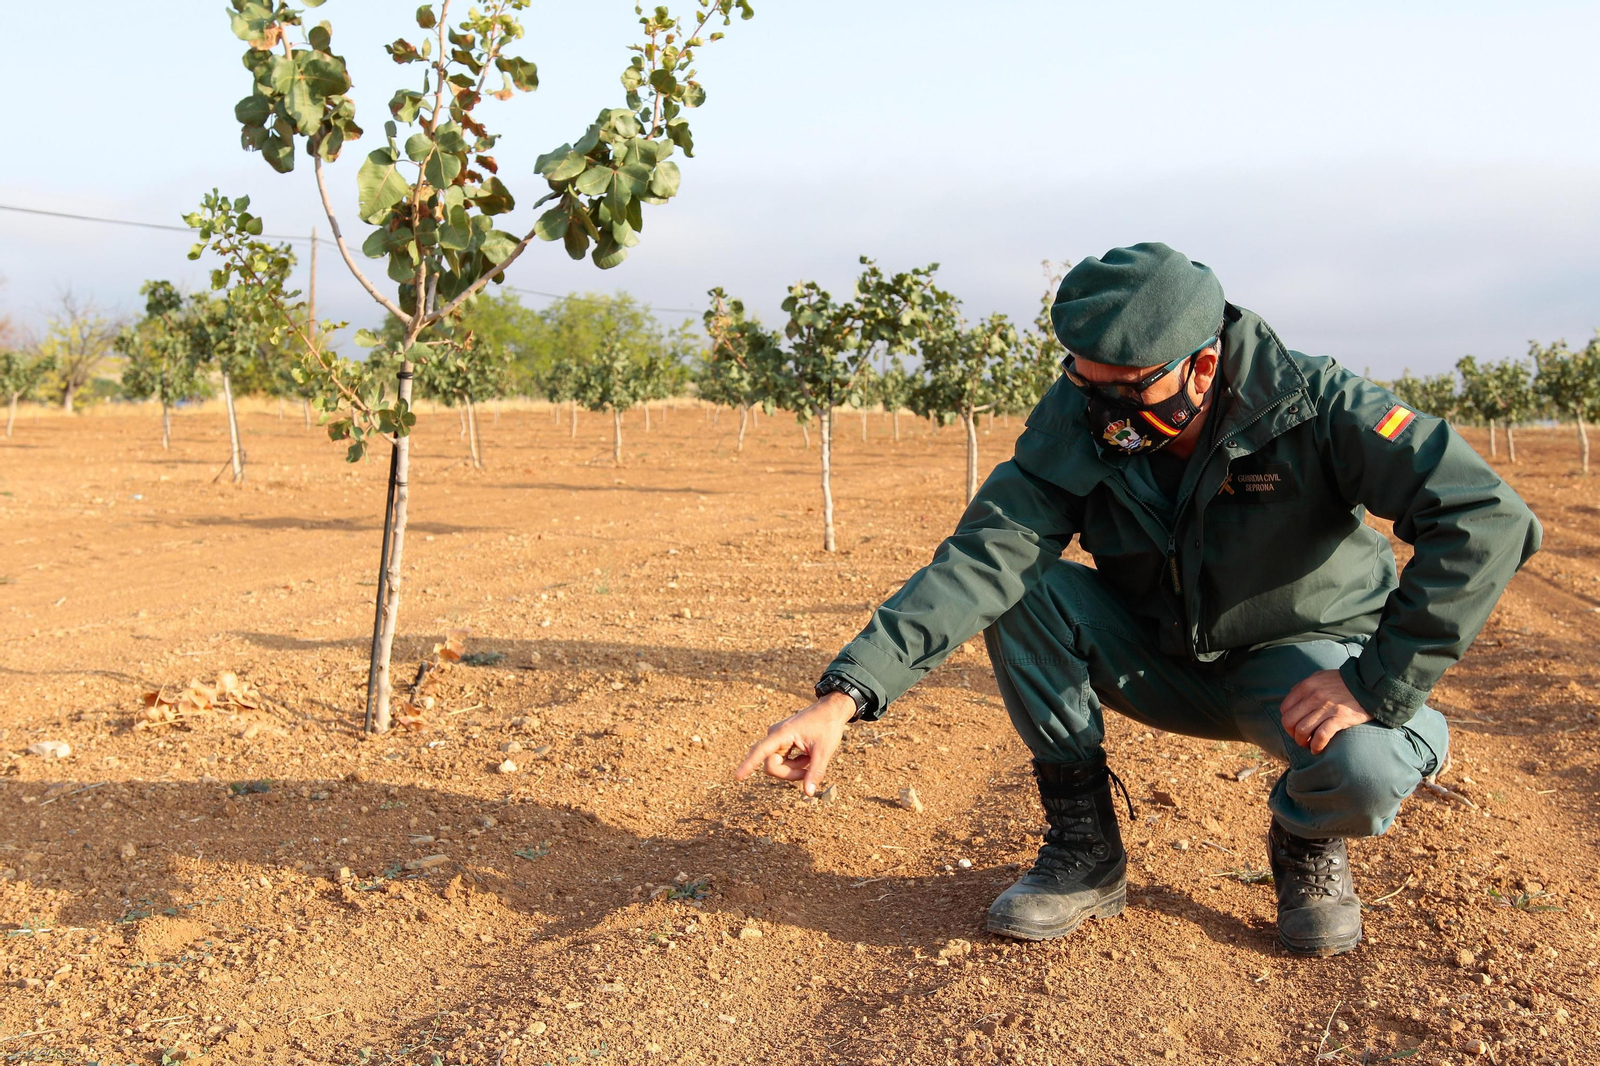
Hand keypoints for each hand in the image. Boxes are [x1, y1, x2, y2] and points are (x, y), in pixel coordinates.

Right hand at [733, 692, 855, 796]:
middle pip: (771, 766)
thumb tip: (808, 793)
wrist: (831, 711)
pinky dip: (794, 764)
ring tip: (810, 757)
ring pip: (776, 766)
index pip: (761, 751)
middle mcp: (774, 735)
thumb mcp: (824, 751)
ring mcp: (776, 739)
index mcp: (782, 733)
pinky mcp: (780, 743)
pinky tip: (806, 755)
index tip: (737, 777)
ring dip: (793, 768)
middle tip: (809, 770)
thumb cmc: (828, 727)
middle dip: (789, 773)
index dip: (748, 765)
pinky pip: (781, 761)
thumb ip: (815, 772)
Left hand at [1279, 669, 1373, 753]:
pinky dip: (1316, 745)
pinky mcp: (1340, 718)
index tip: (1295, 728)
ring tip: (1309, 745)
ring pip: (1302, 730)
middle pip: (1290, 721)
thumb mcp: (1320, 677)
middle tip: (1301, 739)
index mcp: (1307, 686)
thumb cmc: (1344, 682)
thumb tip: (1292, 701)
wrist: (1370, 684)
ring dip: (1303, 742)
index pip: (1285, 709)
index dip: (1288, 722)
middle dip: (1292, 734)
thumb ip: (1305, 687)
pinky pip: (1321, 735)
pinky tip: (1318, 749)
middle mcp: (1313, 696)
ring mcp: (1326, 708)